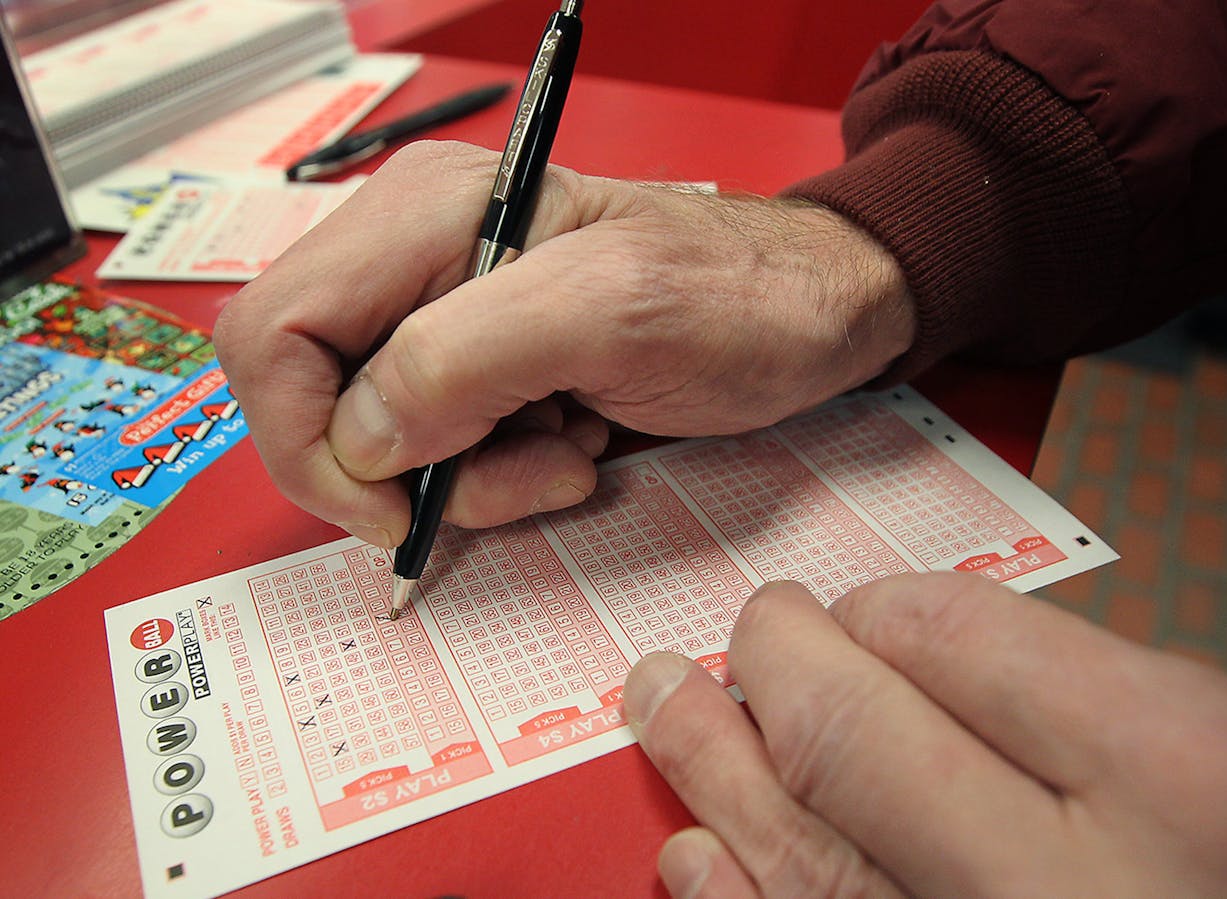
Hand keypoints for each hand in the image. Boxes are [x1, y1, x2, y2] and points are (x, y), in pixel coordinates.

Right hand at [213, 141, 913, 543]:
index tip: (400, 501)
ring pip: (375, 438)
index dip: (309, 439)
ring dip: (467, 478)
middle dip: (402, 469)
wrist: (813, 313)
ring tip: (569, 450)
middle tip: (525, 471)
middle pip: (316, 396)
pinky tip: (572, 441)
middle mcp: (414, 256)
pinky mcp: (481, 364)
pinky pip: (433, 448)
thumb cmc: (741, 296)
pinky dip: (494, 474)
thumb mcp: (615, 313)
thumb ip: (468, 359)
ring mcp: (445, 313)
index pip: (275, 334)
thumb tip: (359, 438)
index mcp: (424, 214)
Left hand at [623, 573, 1226, 896]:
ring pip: (810, 857)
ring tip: (664, 699)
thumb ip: (1059, 676)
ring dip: (714, 765)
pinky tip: (694, 851)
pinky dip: (740, 898)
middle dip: (779, 665)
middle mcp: (1083, 895)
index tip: (866, 611)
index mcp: (1193, 779)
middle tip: (752, 629)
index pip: (957, 643)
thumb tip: (880, 640)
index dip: (881, 610)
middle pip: (857, 746)